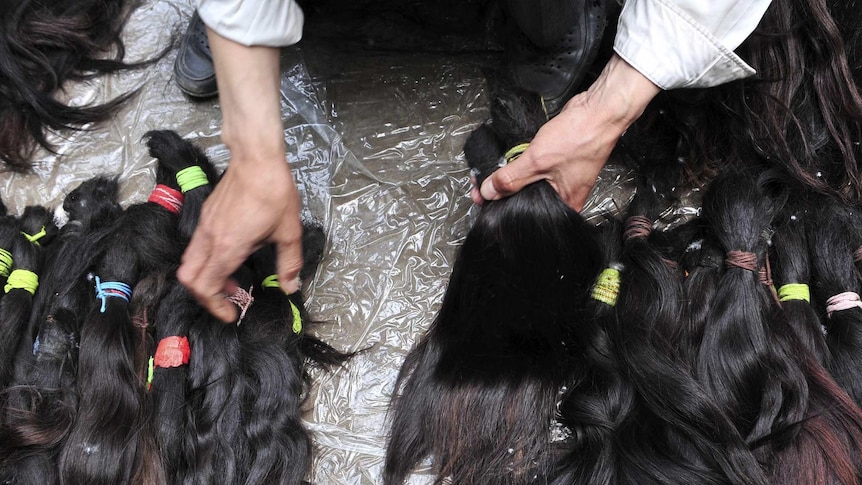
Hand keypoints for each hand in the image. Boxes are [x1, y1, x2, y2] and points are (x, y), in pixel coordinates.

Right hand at [177, 26, 301, 321]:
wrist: (257, 158)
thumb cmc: (274, 193)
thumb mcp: (289, 232)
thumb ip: (289, 264)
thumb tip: (290, 288)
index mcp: (227, 247)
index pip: (206, 288)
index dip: (216, 307)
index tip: (233, 314)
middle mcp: (209, 239)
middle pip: (189, 279)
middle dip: (206, 297)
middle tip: (230, 301)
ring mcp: (204, 226)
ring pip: (190, 263)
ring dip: (207, 278)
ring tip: (233, 281)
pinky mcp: (206, 216)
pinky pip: (196, 248)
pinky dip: (207, 262)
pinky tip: (232, 257)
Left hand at [475, 54, 659, 210]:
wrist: (598, 111)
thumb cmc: (580, 138)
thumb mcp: (537, 161)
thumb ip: (511, 178)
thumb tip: (488, 192)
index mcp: (564, 205)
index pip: (524, 214)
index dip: (500, 205)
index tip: (480, 197)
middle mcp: (563, 196)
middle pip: (524, 199)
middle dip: (500, 191)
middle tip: (479, 183)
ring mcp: (561, 179)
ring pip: (527, 183)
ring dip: (508, 176)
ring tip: (489, 172)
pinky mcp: (558, 163)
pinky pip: (534, 169)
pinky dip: (520, 165)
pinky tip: (509, 161)